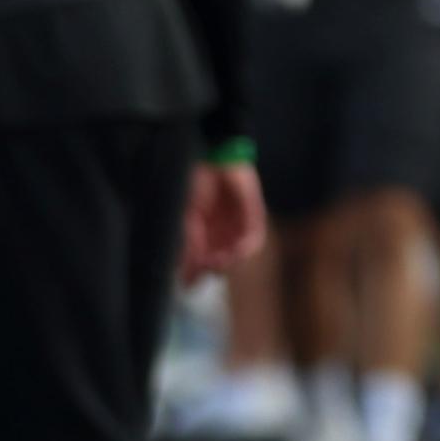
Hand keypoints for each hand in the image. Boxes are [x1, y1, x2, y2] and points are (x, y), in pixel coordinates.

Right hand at [181, 163, 266, 284]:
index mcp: (202, 232)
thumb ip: (189, 247)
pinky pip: (254, 237)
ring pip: (238, 253)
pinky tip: (236, 252)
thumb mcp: (187, 220)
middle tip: (206, 269)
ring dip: (229, 261)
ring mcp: (237, 223)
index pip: (201, 262)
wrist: (214, 158)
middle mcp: (220, 231)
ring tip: (219, 261)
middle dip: (213, 269)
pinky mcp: (253, 213)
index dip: (196, 274)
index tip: (190, 282)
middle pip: (220, 261)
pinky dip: (245, 248)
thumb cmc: (195, 185)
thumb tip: (186, 279)